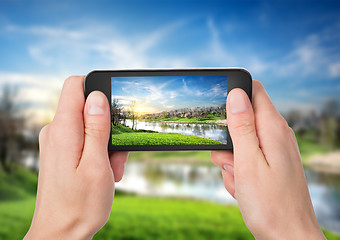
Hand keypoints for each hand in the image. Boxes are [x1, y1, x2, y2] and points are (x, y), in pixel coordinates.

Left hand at [24, 76, 128, 239]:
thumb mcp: (97, 164)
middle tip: (117, 155)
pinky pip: (83, 140)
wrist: (60, 233)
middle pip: (87, 108)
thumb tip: (97, 97)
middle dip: (108, 126)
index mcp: (64, 130)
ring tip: (111, 169)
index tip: (114, 109)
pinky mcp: (60, 152)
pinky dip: (97, 151)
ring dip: (106, 143)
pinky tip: (103, 171)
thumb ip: (96, 127)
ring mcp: (56, 142)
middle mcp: (55, 131)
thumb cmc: (80, 204)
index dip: (98, 88)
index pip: (76, 84)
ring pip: (88, 126)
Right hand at [211, 80, 325, 238]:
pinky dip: (239, 172)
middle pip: (241, 121)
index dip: (233, 95)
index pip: (253, 91)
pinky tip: (245, 188)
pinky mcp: (270, 164)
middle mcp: (276, 135)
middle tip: (232, 163)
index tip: (219, 116)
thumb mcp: (248, 162)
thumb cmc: (270, 204)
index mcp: (272, 128)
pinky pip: (246, 159)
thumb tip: (236, 94)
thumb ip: (241, 126)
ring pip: (239, 143)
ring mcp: (274, 150)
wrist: (288, 238)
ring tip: (241, 181)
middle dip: (227, 141)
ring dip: (231, 161)